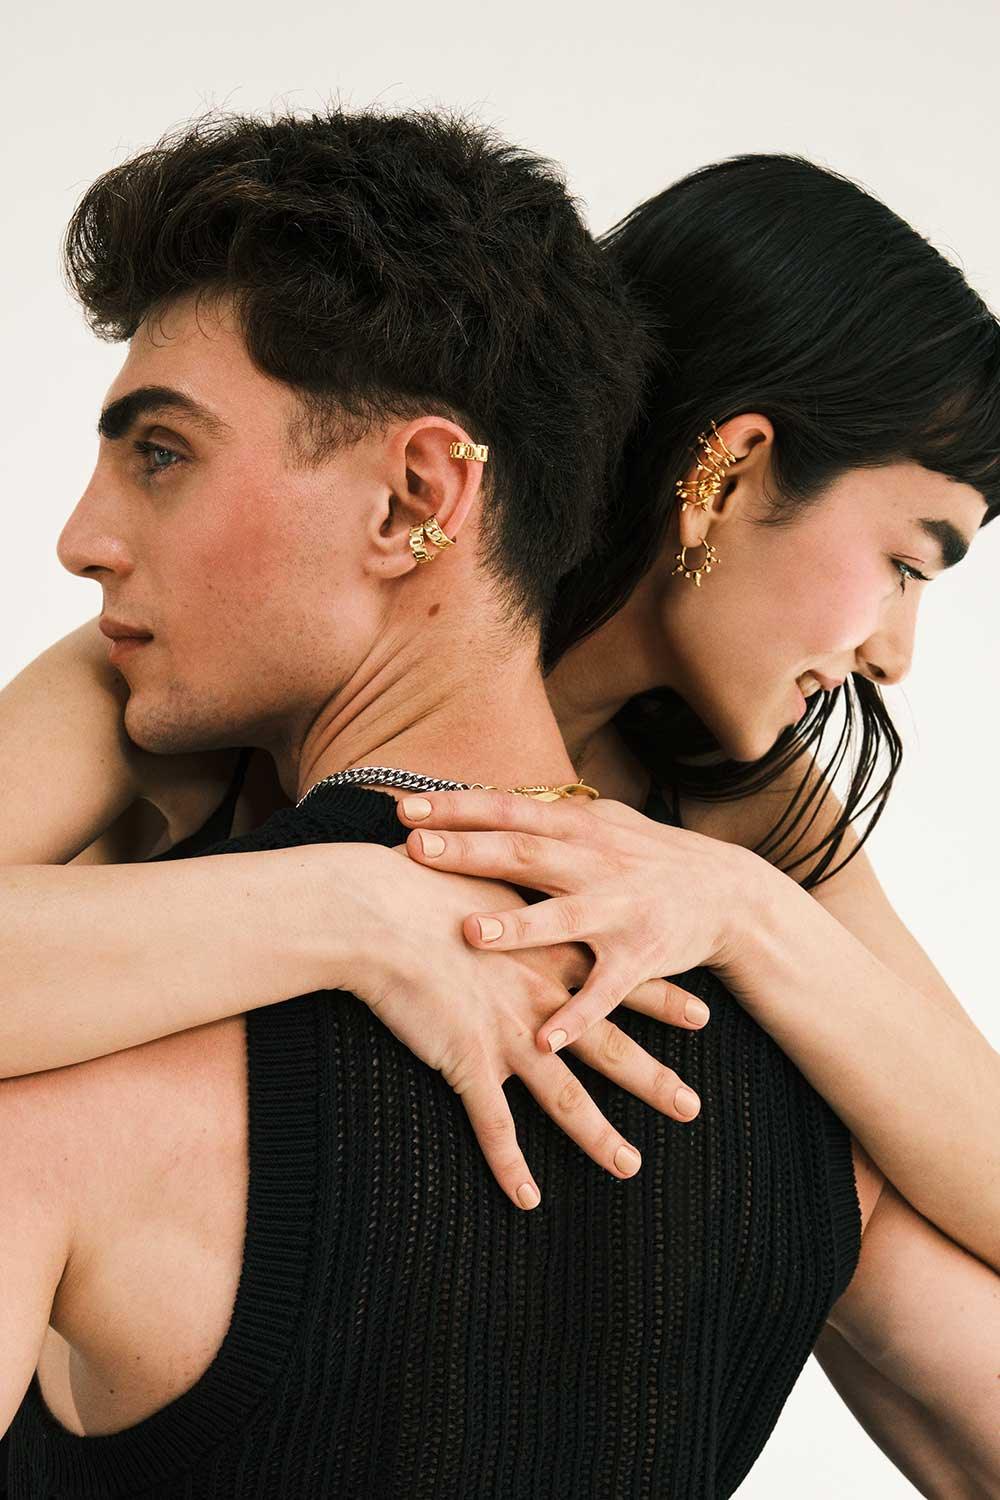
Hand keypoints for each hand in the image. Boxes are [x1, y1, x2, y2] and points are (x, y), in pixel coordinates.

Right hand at [332, 841, 708, 1211]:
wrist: (379, 909)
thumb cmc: (422, 884)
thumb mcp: (482, 877)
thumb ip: (509, 898)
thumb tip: (516, 892)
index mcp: (545, 952)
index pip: (615, 979)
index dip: (660, 999)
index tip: (703, 1015)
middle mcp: (538, 996)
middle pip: (608, 1045)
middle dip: (653, 1080)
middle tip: (693, 1108)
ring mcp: (506, 1031)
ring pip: (564, 1095)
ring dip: (597, 1135)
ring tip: (630, 1166)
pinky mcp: (466, 1058)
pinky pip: (493, 1124)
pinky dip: (509, 1164)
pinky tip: (526, 1199)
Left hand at [396, 788, 751, 1052]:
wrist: (729, 893)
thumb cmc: (648, 856)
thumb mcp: (603, 823)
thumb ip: (547, 816)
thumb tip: (484, 799)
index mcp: (580, 828)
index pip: (510, 810)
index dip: (459, 809)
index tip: (407, 809)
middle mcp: (596, 864)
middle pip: (524, 852)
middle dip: (468, 852)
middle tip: (415, 850)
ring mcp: (619, 911)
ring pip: (561, 919)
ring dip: (516, 928)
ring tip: (469, 935)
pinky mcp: (642, 959)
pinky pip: (605, 992)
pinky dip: (577, 1017)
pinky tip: (545, 1040)